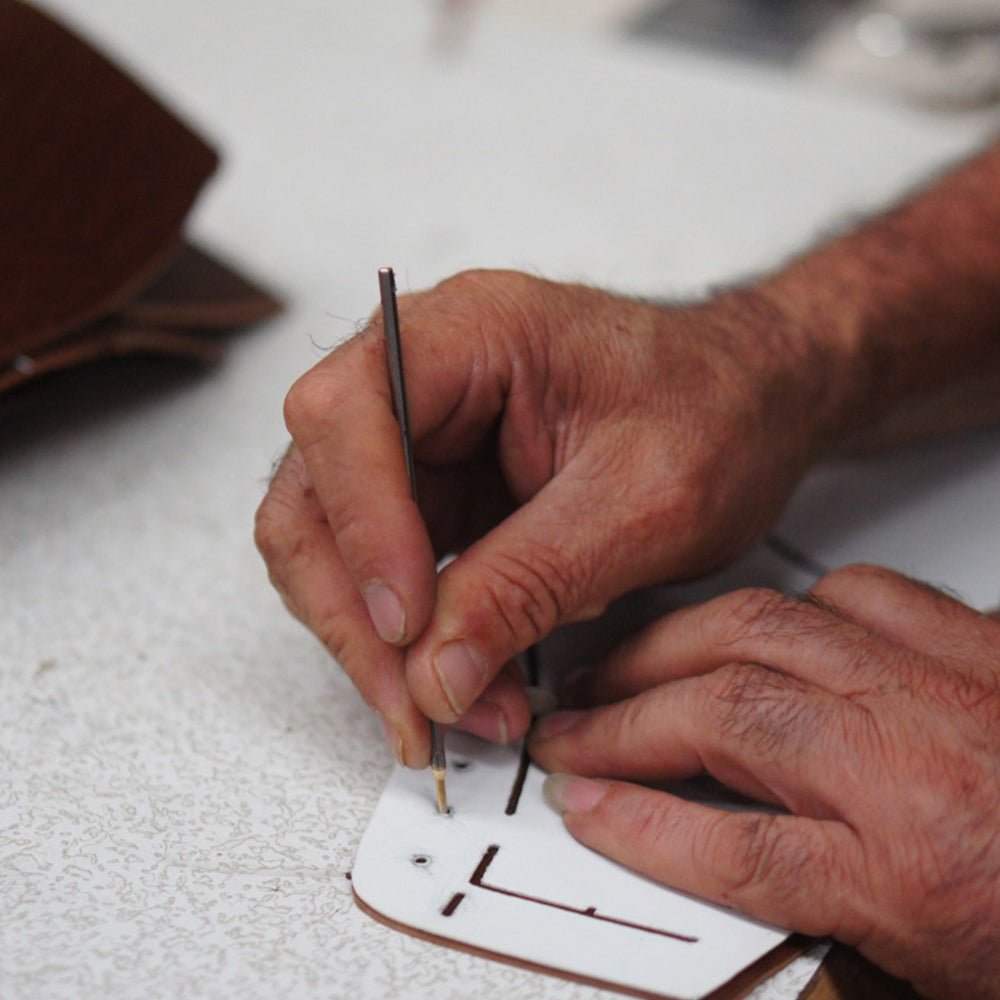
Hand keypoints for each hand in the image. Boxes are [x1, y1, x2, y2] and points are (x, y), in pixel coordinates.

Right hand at [255, 269, 838, 765]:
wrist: (754, 402)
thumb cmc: (719, 408)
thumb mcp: (642, 502)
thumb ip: (530, 583)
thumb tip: (434, 673)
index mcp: (468, 334)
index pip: (344, 412)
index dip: (360, 523)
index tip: (406, 621)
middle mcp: (424, 380)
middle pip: (317, 494)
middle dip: (353, 612)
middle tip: (413, 705)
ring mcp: (426, 442)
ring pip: (336, 548)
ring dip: (378, 642)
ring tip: (452, 709)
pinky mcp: (441, 496)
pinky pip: (389, 574)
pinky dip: (412, 641)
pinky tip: (459, 682)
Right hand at [530, 564, 999, 999]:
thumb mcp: (950, 976)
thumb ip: (840, 926)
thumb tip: (736, 888)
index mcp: (922, 877)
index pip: (731, 850)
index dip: (637, 827)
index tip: (585, 806)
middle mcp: (923, 768)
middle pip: (729, 717)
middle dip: (627, 717)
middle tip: (575, 724)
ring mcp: (954, 686)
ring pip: (773, 633)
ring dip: (680, 643)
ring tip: (630, 659)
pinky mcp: (988, 641)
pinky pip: (865, 595)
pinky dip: (792, 604)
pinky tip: (764, 621)